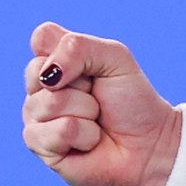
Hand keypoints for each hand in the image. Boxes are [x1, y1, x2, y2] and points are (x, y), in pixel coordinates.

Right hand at [21, 21, 182, 185]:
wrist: (149, 143)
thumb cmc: (132, 100)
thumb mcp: (115, 58)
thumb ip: (77, 48)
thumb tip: (48, 74)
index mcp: (56, 62)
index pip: (42, 37)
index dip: (69, 50)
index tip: (93, 67)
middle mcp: (40, 89)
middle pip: (39, 71)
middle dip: (81, 83)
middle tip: (96, 95)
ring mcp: (37, 118)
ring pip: (51, 103)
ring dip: (86, 110)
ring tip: (95, 119)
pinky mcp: (41, 147)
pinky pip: (59, 131)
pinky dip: (85, 135)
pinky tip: (90, 141)